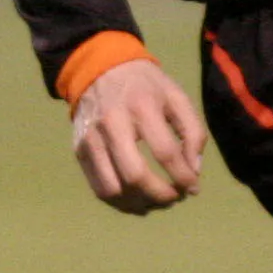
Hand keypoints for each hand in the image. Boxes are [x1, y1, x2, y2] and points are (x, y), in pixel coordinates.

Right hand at [70, 58, 205, 213]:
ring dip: (140, 204)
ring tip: (156, 201)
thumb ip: (193, 133)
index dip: (183, 177)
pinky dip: (120, 203)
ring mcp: (91, 139)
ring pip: (113, 189)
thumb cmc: (146, 86)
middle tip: (175, 197)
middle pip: (135, 176)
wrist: (100, 68)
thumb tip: (193, 172)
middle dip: (161, 196)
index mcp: (142, 106)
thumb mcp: (176, 97)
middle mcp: (112, 123)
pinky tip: (137, 200)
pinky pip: (99, 189)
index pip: (165, 153)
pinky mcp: (79, 150)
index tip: (193, 188)